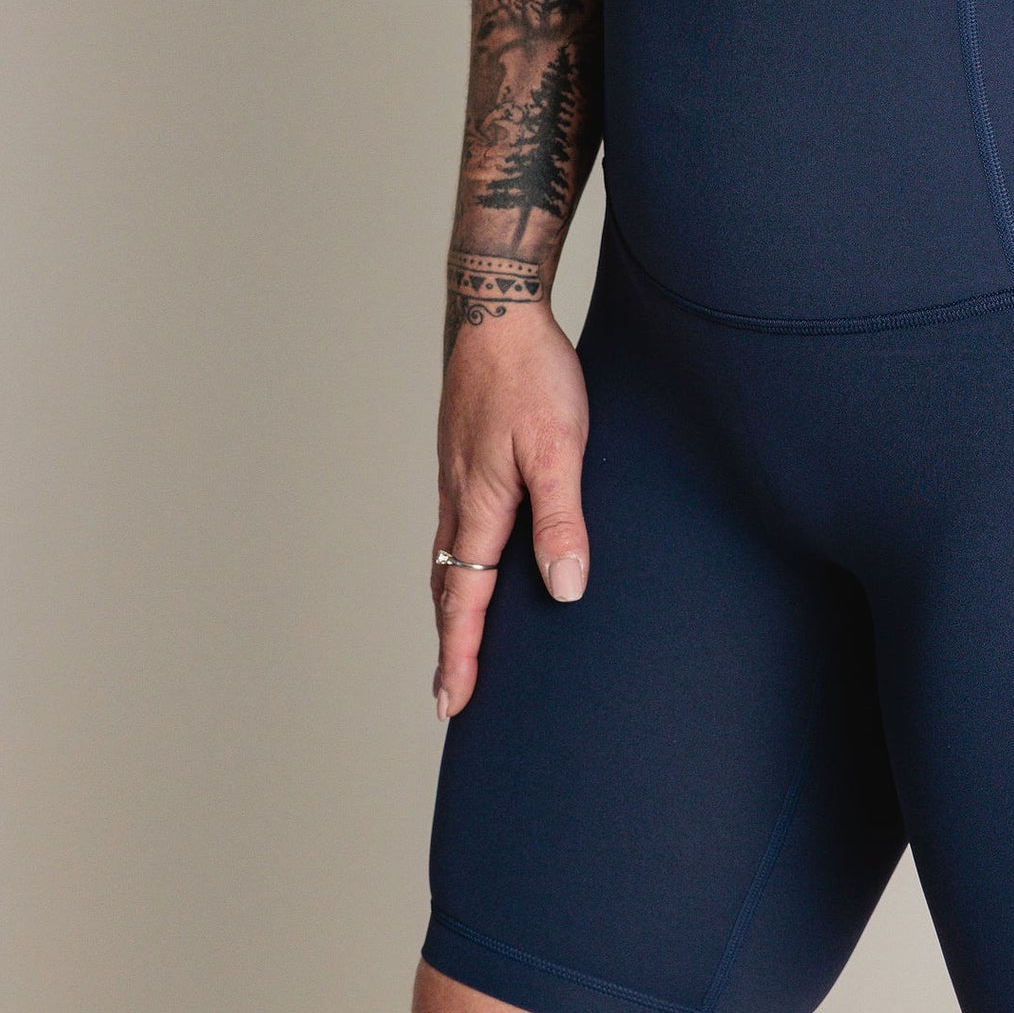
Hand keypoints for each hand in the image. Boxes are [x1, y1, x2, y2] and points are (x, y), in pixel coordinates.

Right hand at [430, 303, 588, 717]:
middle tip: (450, 696)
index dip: (464, 653)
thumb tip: (564, 589)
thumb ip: (562, 520)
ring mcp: (456, 477)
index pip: (468, 598)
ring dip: (452, 607)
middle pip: (449, 587)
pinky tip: (474, 563)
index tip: (455, 702)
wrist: (495, 310)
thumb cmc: (532, 376)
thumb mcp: (561, 448)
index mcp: (480, 505)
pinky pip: (457, 529)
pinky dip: (458, 566)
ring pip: (449, 558)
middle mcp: (459, 499)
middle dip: (451, 644)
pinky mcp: (464, 457)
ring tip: (458, 644)